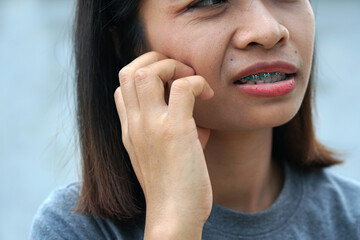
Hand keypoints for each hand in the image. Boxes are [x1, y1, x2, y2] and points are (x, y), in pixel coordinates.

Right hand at [114, 51, 213, 238]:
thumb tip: (197, 121)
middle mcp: (134, 124)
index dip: (145, 72)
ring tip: (192, 81)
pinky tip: (208, 95)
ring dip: (174, 67)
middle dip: (157, 60)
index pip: (122, 85)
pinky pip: (183, 87)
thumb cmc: (171, 186)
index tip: (169, 81)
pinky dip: (198, 82)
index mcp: (129, 129)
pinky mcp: (175, 130)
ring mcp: (151, 126)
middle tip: (180, 74)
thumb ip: (166, 134)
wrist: (174, 214)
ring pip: (149, 72)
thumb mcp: (157, 157)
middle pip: (129, 70)